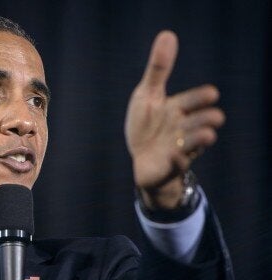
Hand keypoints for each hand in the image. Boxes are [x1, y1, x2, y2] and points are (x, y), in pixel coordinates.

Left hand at [125, 31, 224, 208]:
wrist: (142, 161)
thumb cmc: (147, 125)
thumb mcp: (147, 95)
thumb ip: (159, 69)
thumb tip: (168, 34)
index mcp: (177, 110)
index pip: (191, 101)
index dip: (200, 98)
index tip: (212, 93)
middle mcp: (181, 129)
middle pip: (195, 123)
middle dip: (204, 119)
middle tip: (215, 116)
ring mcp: (177, 149)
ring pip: (190, 144)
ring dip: (198, 139)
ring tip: (208, 135)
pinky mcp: (168, 166)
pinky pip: (174, 165)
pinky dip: (175, 161)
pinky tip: (175, 156)